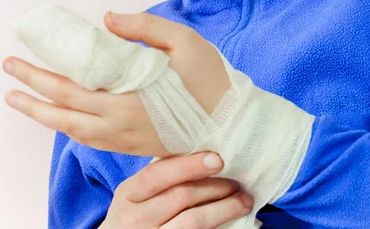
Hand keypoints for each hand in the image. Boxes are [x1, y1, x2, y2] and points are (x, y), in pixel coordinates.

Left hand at [3, 11, 230, 156]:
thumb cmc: (210, 80)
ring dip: (42, 115)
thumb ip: (144, 27)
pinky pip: (89, 140)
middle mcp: (119, 123)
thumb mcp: (184, 41)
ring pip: (71, 131)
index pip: (70, 88)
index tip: (17, 58)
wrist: (233, 125)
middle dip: (29, 93)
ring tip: (20, 100)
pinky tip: (60, 117)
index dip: (39, 75)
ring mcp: (125, 138)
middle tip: (8, 74)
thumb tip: (107, 19)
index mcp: (128, 98)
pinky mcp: (133, 145)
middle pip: (62, 112)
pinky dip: (67, 128)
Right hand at [102, 151, 252, 227]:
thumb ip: (160, 175)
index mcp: (128, 194)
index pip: (157, 175)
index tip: (217, 158)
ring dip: (223, 209)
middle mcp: (135, 219)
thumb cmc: (134, 215)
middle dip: (214, 186)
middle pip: (180, 197)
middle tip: (237, 181)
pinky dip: (217, 226)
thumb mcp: (136, 194)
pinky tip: (232, 221)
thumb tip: (200, 150)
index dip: (188, 165)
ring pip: (193, 222)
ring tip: (243, 201)